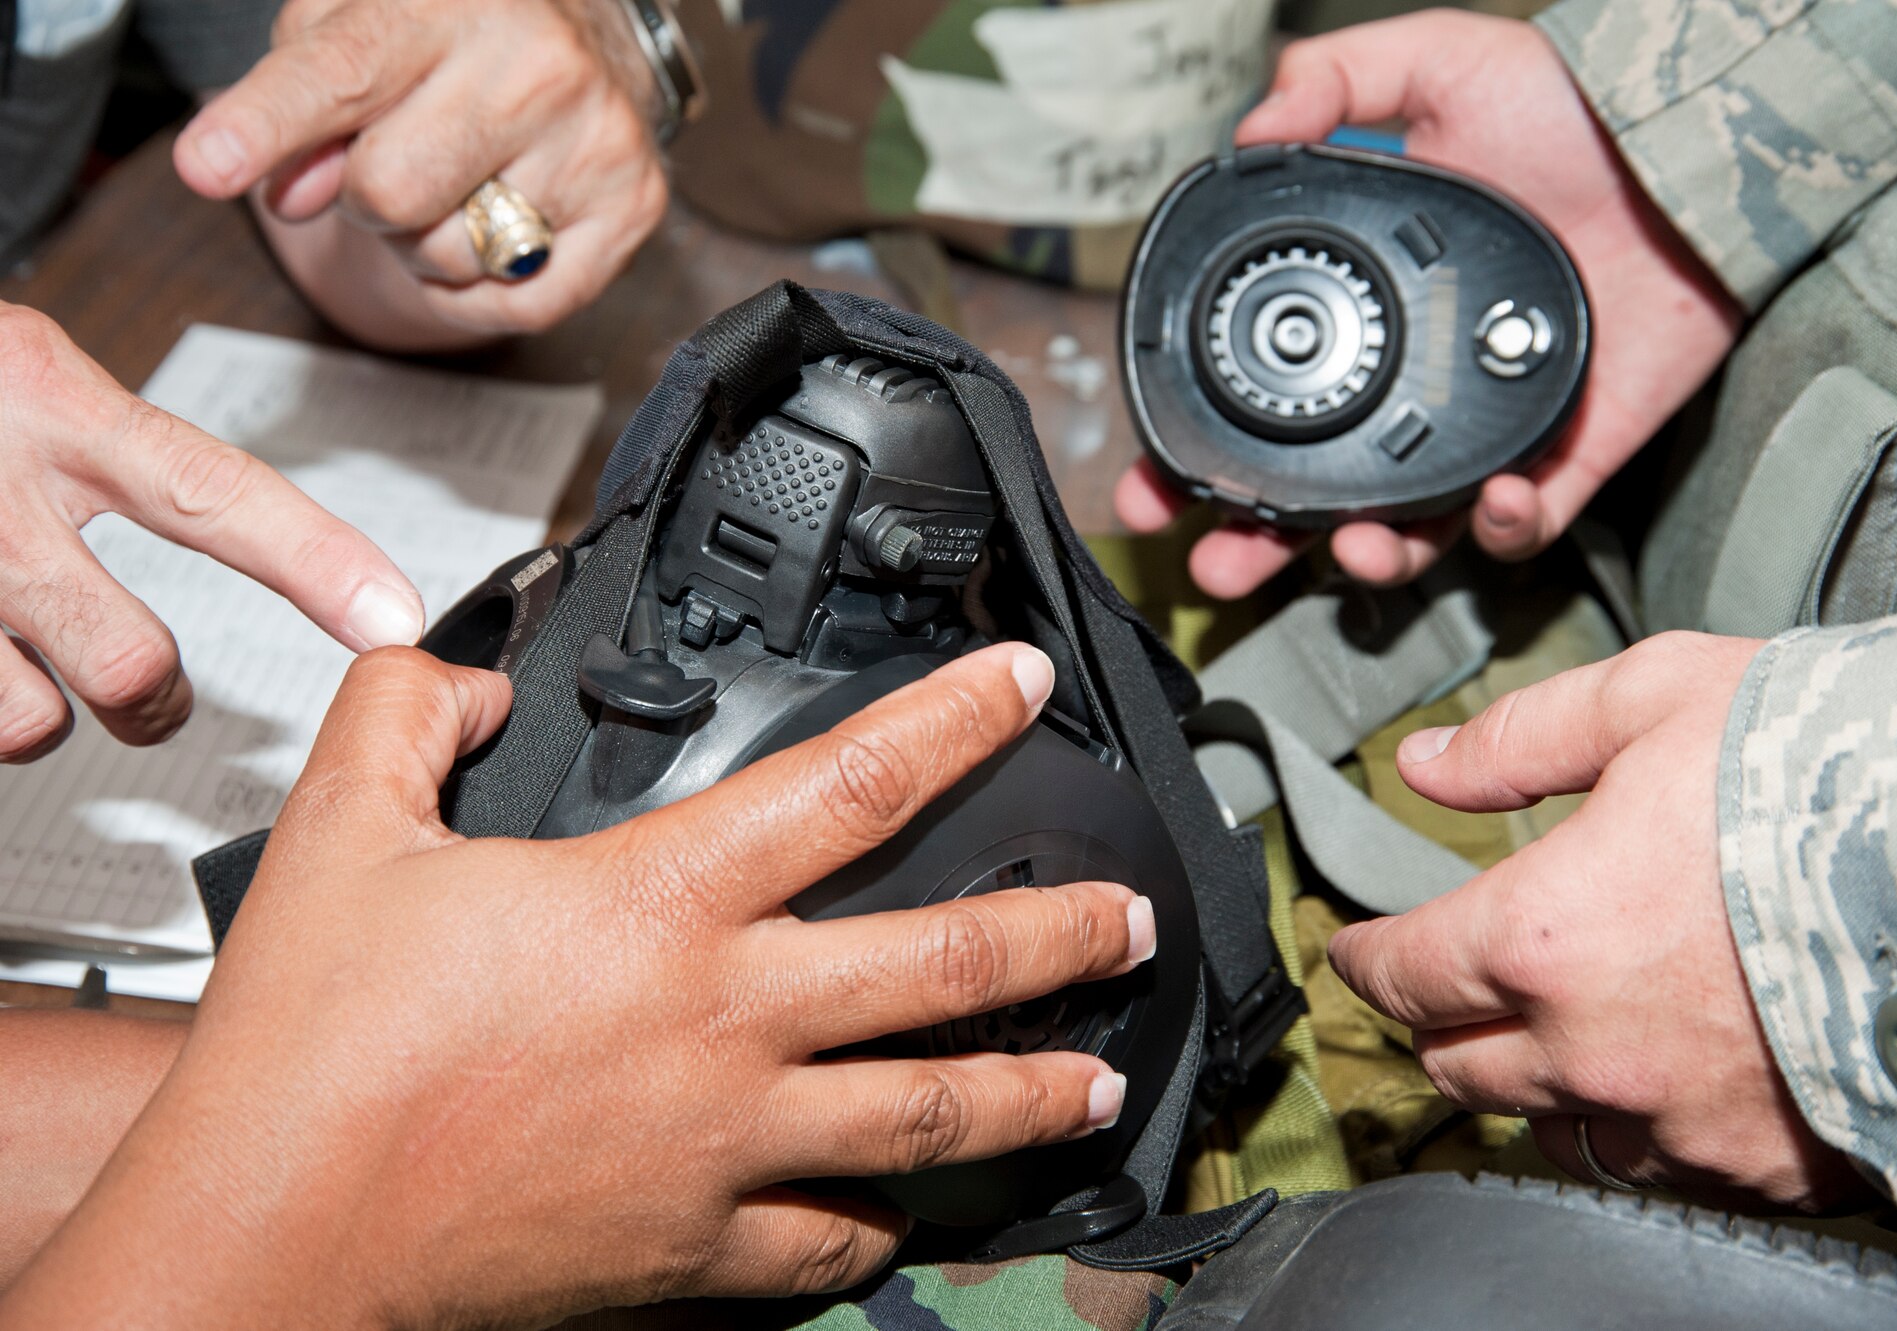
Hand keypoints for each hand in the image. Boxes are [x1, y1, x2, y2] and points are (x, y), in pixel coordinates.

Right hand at [0, 301, 421, 762]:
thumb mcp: (35, 375)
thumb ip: (121, 454)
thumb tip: (259, 542)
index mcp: (53, 409)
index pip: (213, 492)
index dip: (315, 560)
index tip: (394, 621)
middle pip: (128, 665)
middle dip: (156, 701)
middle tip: (152, 688)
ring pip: (26, 725)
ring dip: (35, 715)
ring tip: (16, 662)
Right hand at [0, 643, 1150, 1326]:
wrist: (274, 1233)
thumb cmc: (313, 1048)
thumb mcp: (342, 831)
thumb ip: (409, 714)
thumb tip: (467, 673)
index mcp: (659, 903)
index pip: (853, 781)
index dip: (957, 718)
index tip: (1027, 685)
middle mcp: (725, 1020)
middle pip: (947, 962)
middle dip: (1062, 934)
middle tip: (1130, 918)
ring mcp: (729, 1144)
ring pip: (929, 1115)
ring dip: (1030, 1094)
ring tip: (1097, 1084)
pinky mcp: (702, 1247)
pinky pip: (831, 1241)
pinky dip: (880, 1224)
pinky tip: (910, 1212)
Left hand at [174, 0, 667, 347]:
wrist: (587, 38)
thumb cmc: (456, 35)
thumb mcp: (353, 28)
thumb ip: (302, 103)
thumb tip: (289, 189)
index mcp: (450, 2)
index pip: (342, 75)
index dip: (268, 125)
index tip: (209, 165)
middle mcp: (536, 66)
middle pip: (389, 193)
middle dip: (370, 196)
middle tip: (401, 155)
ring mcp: (595, 142)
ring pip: (451, 257)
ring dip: (429, 242)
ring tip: (463, 182)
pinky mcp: (632, 208)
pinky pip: (520, 304)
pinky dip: (484, 288)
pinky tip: (498, 228)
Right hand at [1115, 10, 1741, 596]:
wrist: (1681, 146)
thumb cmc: (1568, 113)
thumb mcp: (1439, 68)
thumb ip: (1338, 82)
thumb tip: (1249, 129)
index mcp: (1364, 321)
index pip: (1259, 406)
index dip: (1200, 452)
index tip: (1158, 479)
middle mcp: (1409, 391)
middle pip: (1312, 496)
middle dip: (1257, 544)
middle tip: (1221, 561)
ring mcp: (1480, 430)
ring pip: (1406, 529)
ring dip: (1368, 556)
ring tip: (1352, 548)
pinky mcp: (1562, 455)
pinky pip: (1520, 525)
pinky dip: (1498, 529)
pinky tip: (1485, 500)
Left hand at [1326, 632, 1863, 1211]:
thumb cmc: (1828, 771)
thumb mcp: (1651, 698)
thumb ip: (1520, 740)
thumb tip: (1425, 762)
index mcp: (1544, 935)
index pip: (1405, 973)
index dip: (1364, 959)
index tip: (1355, 950)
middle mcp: (1595, 1047)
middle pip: (1459, 1064)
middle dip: (1435, 1021)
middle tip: (1442, 985)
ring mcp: (1679, 1118)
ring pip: (1551, 1126)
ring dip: (1532, 1078)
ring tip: (1553, 1025)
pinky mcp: (1759, 1163)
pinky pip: (1658, 1163)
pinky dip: (1637, 1120)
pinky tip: (1658, 1068)